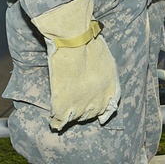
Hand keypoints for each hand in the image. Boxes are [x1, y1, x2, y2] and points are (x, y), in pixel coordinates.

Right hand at [31, 0, 119, 129]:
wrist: (75, 41)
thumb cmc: (89, 43)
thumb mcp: (106, 59)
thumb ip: (104, 72)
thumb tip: (96, 75)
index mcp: (110, 87)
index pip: (109, 107)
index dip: (103, 111)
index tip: (101, 117)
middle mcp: (99, 99)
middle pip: (92, 113)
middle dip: (85, 111)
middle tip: (76, 107)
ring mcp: (81, 104)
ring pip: (76, 117)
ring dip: (71, 116)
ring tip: (65, 114)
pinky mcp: (64, 104)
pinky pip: (60, 120)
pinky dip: (56, 121)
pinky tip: (54, 122)